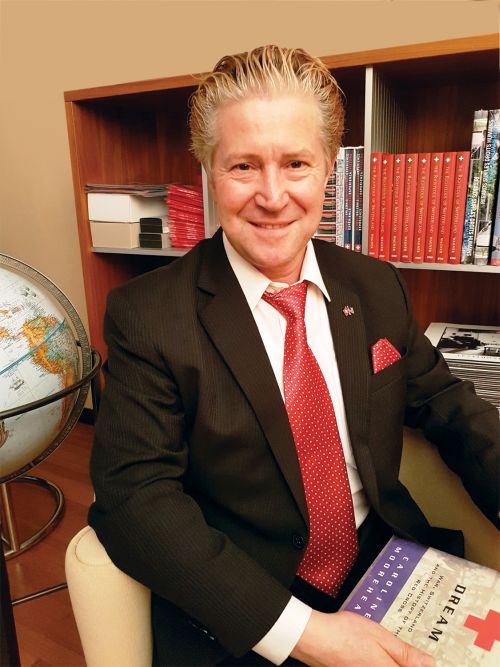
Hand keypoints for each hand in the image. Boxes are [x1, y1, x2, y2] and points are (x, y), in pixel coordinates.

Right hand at [290, 610, 434, 666]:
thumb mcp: (380, 636)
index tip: (423, 660)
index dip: (420, 665)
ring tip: (381, 649)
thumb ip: (405, 653)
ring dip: (391, 661)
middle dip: (404, 662)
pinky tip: (369, 653)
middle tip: (410, 655)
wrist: (314, 638)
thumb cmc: (344, 635)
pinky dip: (376, 661)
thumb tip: (429, 663)